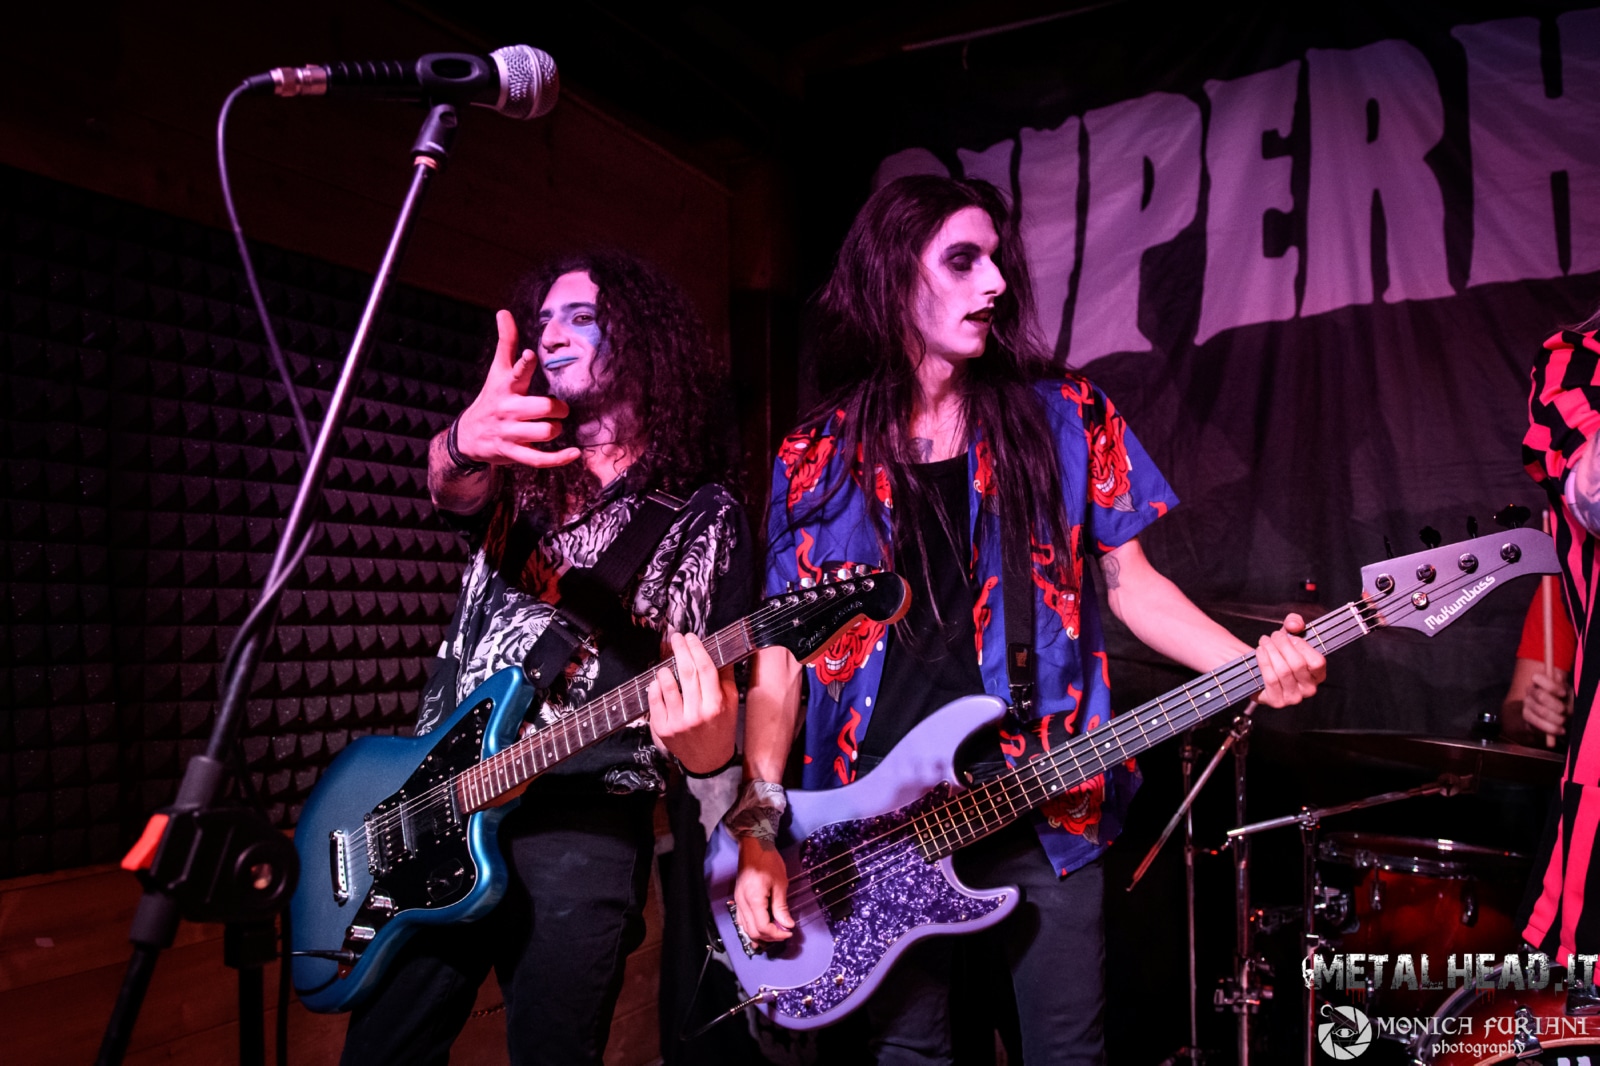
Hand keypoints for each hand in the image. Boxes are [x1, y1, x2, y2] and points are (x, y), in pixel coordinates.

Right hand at [455, 310, 581, 469]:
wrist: (468, 436)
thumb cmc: (492, 398)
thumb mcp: (496, 370)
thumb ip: (505, 342)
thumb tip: (503, 311)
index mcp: (506, 386)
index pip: (515, 373)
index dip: (524, 364)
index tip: (530, 356)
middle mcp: (508, 409)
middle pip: (543, 408)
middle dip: (558, 408)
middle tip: (558, 407)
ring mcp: (510, 433)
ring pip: (546, 432)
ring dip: (556, 429)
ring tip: (553, 425)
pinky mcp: (513, 454)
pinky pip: (540, 460)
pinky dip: (560, 458)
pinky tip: (574, 452)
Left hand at [647, 632, 736, 774]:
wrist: (708, 760)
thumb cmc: (721, 728)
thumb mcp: (730, 703)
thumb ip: (725, 677)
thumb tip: (717, 650)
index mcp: (716, 705)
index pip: (706, 669)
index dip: (697, 649)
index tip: (691, 637)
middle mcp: (696, 714)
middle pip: (686, 673)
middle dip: (680, 650)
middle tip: (676, 638)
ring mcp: (678, 722)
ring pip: (667, 686)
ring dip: (665, 669)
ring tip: (666, 663)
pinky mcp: (663, 729)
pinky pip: (654, 701)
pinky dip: (655, 687)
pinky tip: (658, 681)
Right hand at [734, 835, 793, 943]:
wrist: (753, 846)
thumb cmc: (768, 861)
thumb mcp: (780, 884)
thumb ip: (781, 907)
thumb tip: (787, 925)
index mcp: (753, 899)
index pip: (763, 927)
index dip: (777, 934)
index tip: (789, 932)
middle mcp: (742, 904)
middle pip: (753, 931)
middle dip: (769, 937)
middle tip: (784, 932)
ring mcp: (738, 902)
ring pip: (745, 928)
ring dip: (760, 935)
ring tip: (775, 933)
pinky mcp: (738, 899)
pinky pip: (742, 920)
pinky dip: (752, 928)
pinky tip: (761, 928)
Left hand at [1252, 613, 1326, 707]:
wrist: (1260, 672)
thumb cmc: (1280, 654)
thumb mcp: (1290, 635)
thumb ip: (1295, 623)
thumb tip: (1294, 624)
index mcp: (1318, 675)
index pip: (1317, 662)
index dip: (1303, 646)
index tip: (1290, 636)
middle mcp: (1309, 689)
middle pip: (1297, 664)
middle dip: (1283, 645)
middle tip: (1273, 636)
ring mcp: (1294, 698)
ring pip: (1283, 671)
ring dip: (1271, 651)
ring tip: (1264, 641)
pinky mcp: (1277, 701)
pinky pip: (1271, 679)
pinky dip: (1264, 661)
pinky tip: (1260, 651)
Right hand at [1522, 670, 1571, 740]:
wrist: (1555, 715)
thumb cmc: (1563, 700)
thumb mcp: (1566, 691)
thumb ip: (1562, 686)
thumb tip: (1559, 680)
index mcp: (1538, 681)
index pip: (1537, 678)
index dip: (1551, 686)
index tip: (1563, 694)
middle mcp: (1530, 691)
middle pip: (1540, 696)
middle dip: (1556, 705)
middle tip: (1564, 711)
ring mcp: (1526, 704)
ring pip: (1540, 711)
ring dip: (1555, 718)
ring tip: (1563, 721)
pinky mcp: (1526, 717)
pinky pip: (1536, 723)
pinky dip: (1551, 728)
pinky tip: (1560, 730)